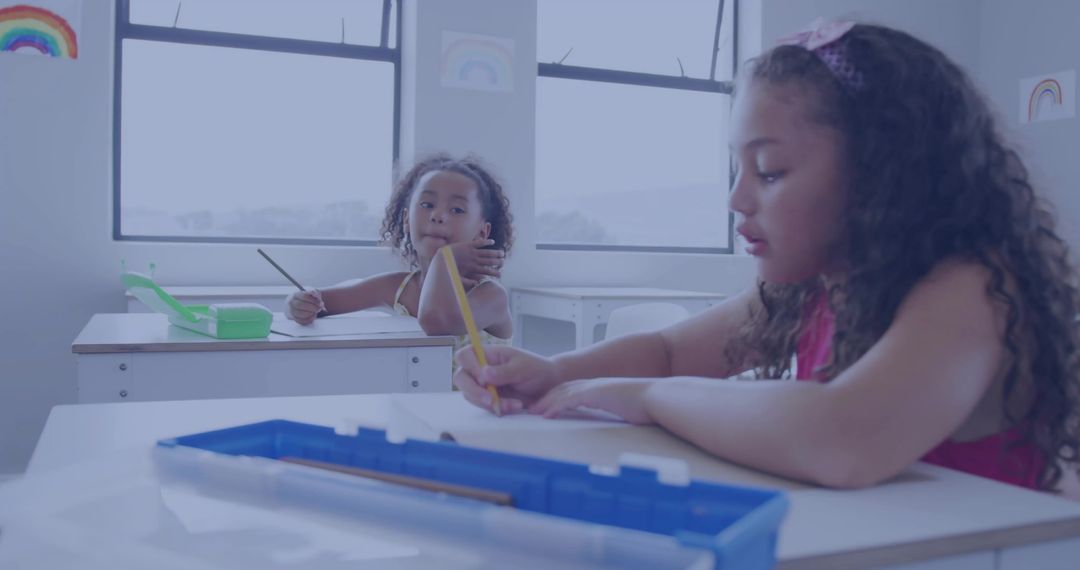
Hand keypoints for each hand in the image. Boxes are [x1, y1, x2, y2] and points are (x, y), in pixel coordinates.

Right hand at [286, 289, 323, 323]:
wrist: (304, 304)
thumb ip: (314, 293)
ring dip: (311, 313)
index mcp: (296, 295)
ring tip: (316, 311)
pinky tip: (313, 315)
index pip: (304, 296)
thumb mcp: (313, 293)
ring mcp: (292, 311)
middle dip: (312, 307)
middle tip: (319, 308)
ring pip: (301, 314)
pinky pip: (302, 321)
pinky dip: (310, 319)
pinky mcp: (295, 319)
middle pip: (300, 305)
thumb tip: (315, 294)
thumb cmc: (309, 298)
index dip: (313, 300)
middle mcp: (292, 303)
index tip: (320, 302)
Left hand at [445, 238, 503, 286]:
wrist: (443, 256)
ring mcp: (472, 251)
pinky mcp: (469, 244)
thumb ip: (467, 282)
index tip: (500, 275)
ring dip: (495, 253)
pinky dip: (486, 242)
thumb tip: (477, 285)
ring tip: (502, 253)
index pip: (486, 271)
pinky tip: (492, 242)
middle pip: (489, 261)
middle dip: (497, 262)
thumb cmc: (449, 268)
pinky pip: (480, 243)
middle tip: (503, 263)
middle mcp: (474, 259)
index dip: (494, 273)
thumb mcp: (457, 278)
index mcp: (472, 268)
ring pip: (487, 252)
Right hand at [454, 345, 561, 414]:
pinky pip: (484, 407)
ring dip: (489, 403)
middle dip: (474, 391)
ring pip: (470, 395)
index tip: (484, 378)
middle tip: (491, 400)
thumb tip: (483, 373)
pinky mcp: (489, 399)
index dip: (469, 366)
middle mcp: (481, 369)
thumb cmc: (536, 370)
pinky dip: (498, 409)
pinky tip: (515, 406)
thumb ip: (503, 372)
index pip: (465, 355)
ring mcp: (483, 385)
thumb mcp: (523, 368)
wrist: (549, 386)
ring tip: (514, 404)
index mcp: (488, 354)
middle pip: (461, 378)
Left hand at [529, 378, 658, 424]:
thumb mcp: (625, 409)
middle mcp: (594, 385)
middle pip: (562, 389)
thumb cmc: (646, 406)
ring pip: (562, 393)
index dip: (557, 398)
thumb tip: (613, 424)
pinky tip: (547, 415)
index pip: (572, 391)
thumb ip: (614, 412)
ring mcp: (595, 388)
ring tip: (534, 412)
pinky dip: (556, 407)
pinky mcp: (596, 394)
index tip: (545, 408)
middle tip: (532, 409)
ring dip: (546, 403)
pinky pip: (570, 400)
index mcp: (600, 388)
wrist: (656, 397)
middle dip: (546, 399)